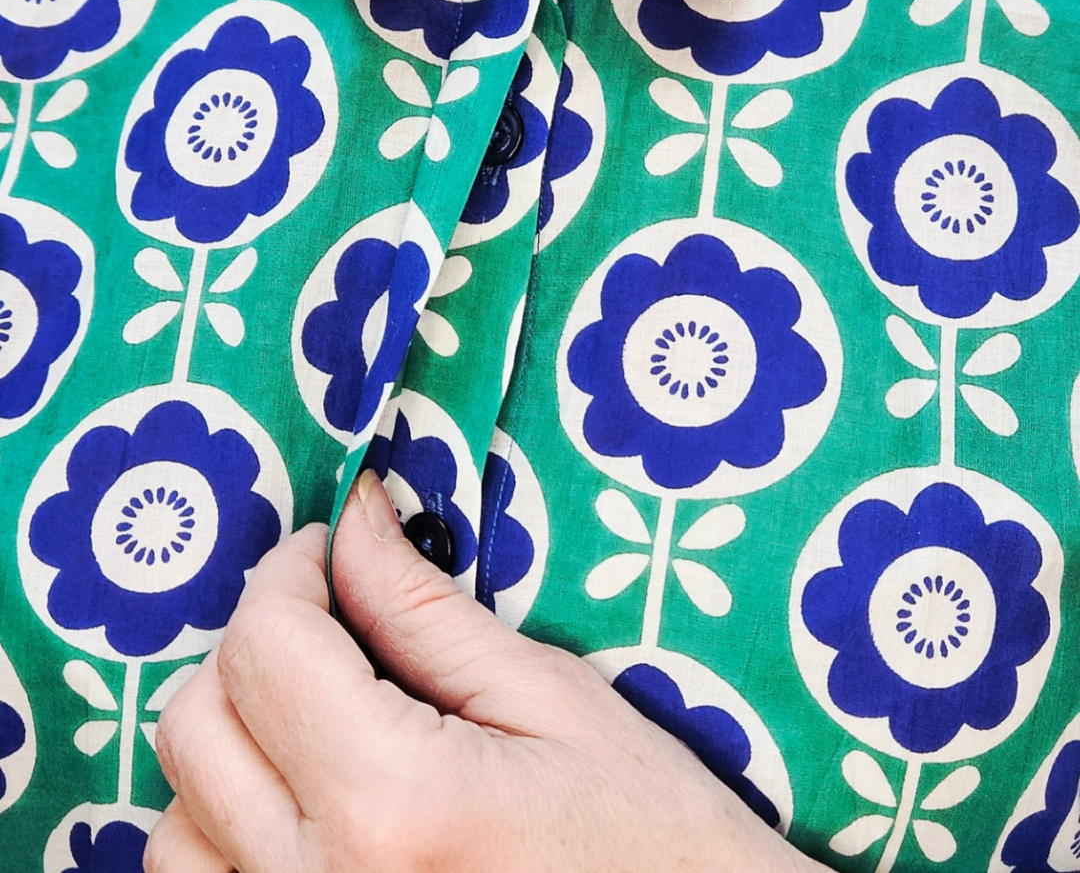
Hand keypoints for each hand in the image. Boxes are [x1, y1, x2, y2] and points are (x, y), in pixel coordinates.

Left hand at [146, 473, 815, 872]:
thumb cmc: (649, 837)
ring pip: (174, 814)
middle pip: (196, 721)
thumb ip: (427, 612)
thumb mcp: (554, 701)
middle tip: (333, 617)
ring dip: (231, 738)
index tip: (330, 548)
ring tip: (320, 712)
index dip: (289, 570)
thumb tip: (353, 518)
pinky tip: (306, 794)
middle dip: (257, 641)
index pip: (264, 643)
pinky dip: (224, 823)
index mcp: (392, 803)